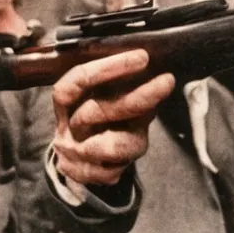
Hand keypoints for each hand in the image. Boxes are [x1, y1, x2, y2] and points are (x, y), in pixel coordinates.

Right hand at [51, 50, 173, 185]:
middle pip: (96, 111)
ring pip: (111, 147)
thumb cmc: (99, 119)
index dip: (109, 68)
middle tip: (167, 81)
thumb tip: (155, 70)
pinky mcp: (82, 175)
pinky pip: (116, 170)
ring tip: (142, 134)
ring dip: (135, 140)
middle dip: (137, 97)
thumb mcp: (104, 98)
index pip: (78, 80)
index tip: (142, 57)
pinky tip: (130, 151)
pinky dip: (129, 160)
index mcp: (66, 101)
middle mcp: (66, 126)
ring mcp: (73, 153)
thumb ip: (122, 87)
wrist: (78, 158)